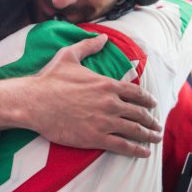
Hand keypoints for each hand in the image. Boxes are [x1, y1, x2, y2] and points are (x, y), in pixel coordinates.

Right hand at [0, 34, 161, 156]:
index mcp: (107, 84)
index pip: (136, 93)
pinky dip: (137, 150)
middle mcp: (110, 103)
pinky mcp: (96, 138)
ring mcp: (105, 122)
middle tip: (157, 125)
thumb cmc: (50, 79)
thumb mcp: (69, 55)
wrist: (34, 102)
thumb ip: (88, 46)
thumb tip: (102, 38)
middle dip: (151, 120)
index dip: (147, 100)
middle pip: (139, 113)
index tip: (153, 104)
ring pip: (135, 130)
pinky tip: (144, 153)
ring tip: (155, 137)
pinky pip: (123, 146)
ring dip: (149, 135)